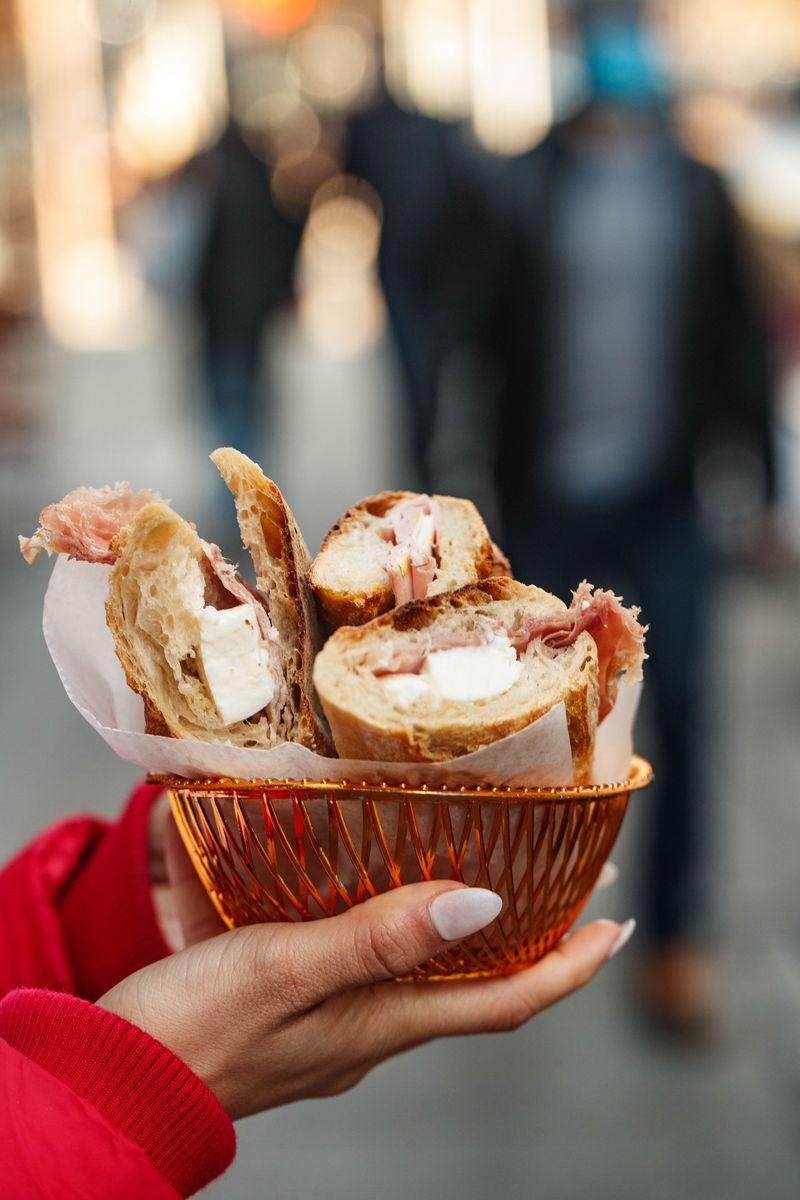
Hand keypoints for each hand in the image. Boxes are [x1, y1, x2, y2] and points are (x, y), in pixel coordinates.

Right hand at [106, 809, 632, 1120]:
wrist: (111, 1085)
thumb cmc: (190, 1031)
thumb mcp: (283, 971)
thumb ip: (376, 938)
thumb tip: (484, 905)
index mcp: (383, 1021)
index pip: (508, 999)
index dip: (570, 965)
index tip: (617, 923)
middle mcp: (371, 1026)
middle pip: (475, 980)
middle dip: (528, 931)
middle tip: (564, 872)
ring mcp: (333, 1022)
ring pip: (419, 968)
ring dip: (459, 921)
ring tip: (479, 863)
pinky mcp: (293, 1007)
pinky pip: (360, 961)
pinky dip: (384, 921)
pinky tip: (358, 879)